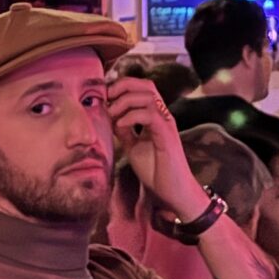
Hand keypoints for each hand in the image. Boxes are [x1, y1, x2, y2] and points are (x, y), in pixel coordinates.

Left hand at [107, 75, 209, 218]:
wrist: (173, 192)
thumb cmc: (156, 171)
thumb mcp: (134, 147)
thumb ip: (125, 132)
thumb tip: (111, 118)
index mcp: (155, 116)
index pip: (142, 88)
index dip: (122, 86)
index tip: (104, 97)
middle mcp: (163, 116)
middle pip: (146, 85)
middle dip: (122, 86)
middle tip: (106, 99)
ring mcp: (166, 124)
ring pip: (148, 96)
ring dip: (124, 101)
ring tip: (111, 114)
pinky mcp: (167, 135)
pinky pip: (150, 115)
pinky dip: (132, 116)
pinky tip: (120, 125)